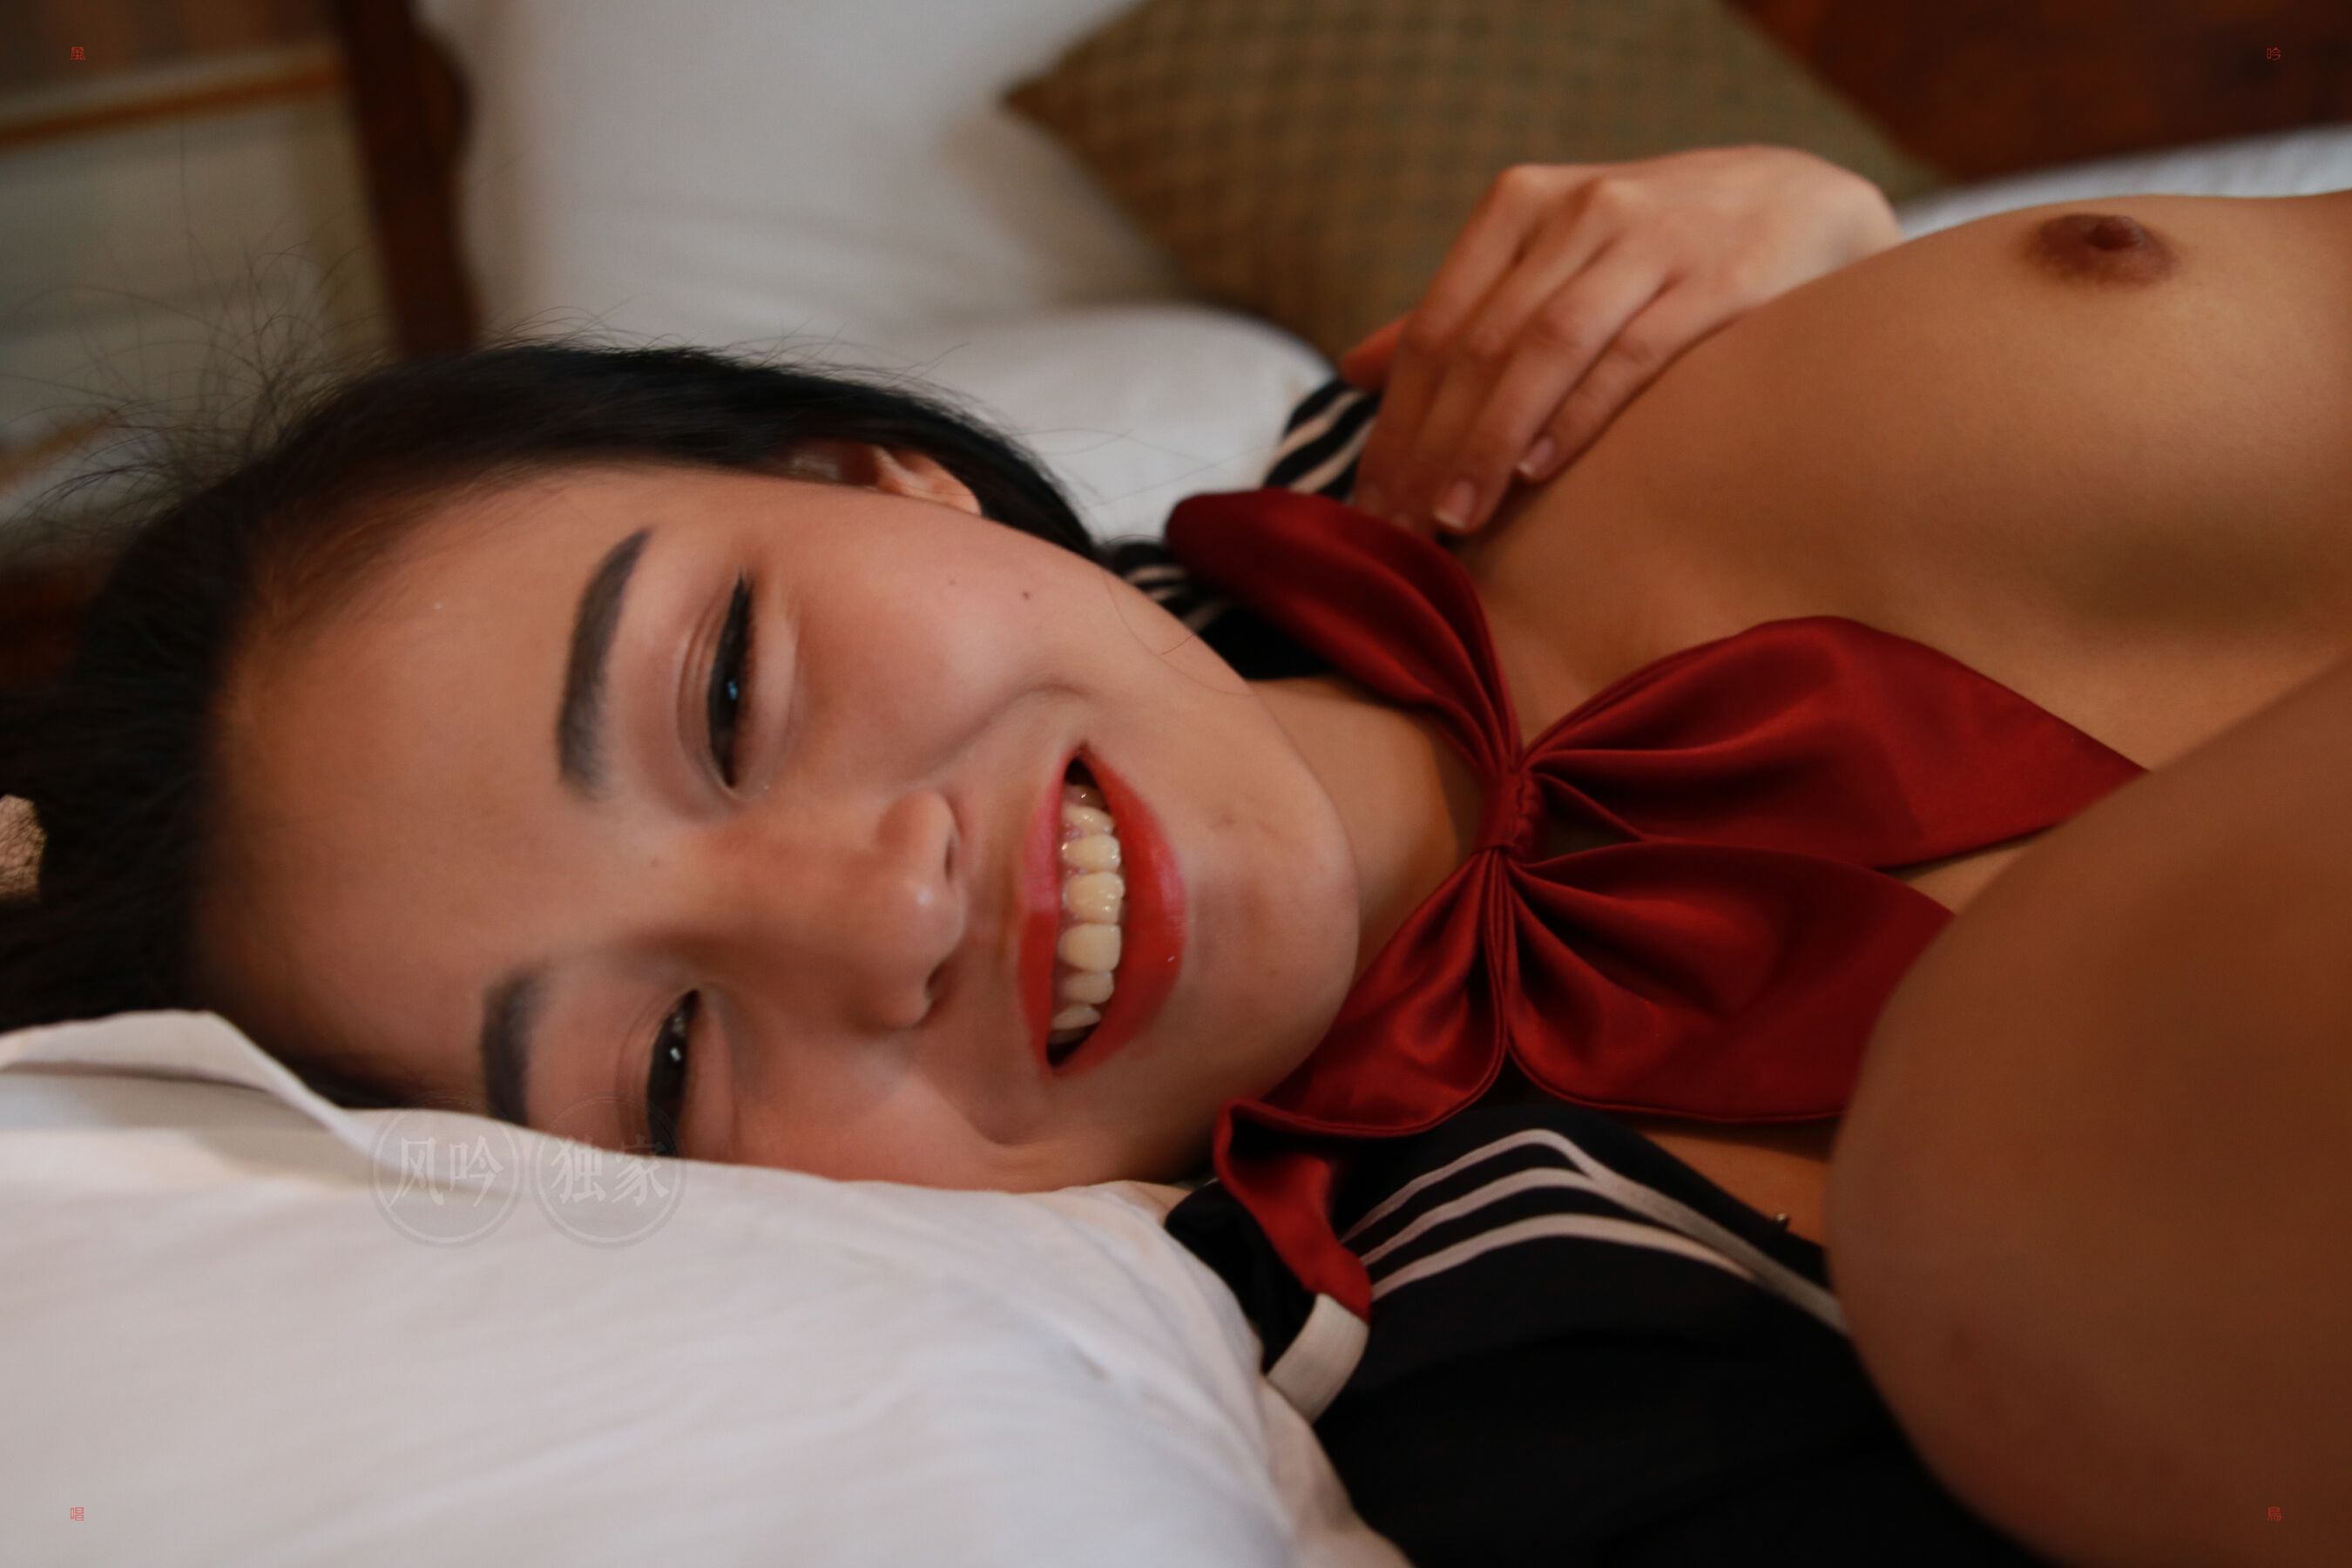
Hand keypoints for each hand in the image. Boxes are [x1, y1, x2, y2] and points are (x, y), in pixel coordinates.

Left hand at [1342, 146, 1904, 535]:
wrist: (1805, 201)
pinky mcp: (1721, 276)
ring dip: (1488, 443)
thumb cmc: (1655, 250)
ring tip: (1455, 519)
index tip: (1369, 509)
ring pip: (1542, 349)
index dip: (1395, 426)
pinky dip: (1577, 414)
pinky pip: (1630, 353)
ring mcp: (1651, 238)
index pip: (1434, 330)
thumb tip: (1351, 370)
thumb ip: (1461, 314)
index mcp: (1520, 206)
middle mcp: (1579, 211)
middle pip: (1477, 346)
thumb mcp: (1552, 260)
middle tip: (1400, 534)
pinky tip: (1538, 472)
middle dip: (1429, 450)